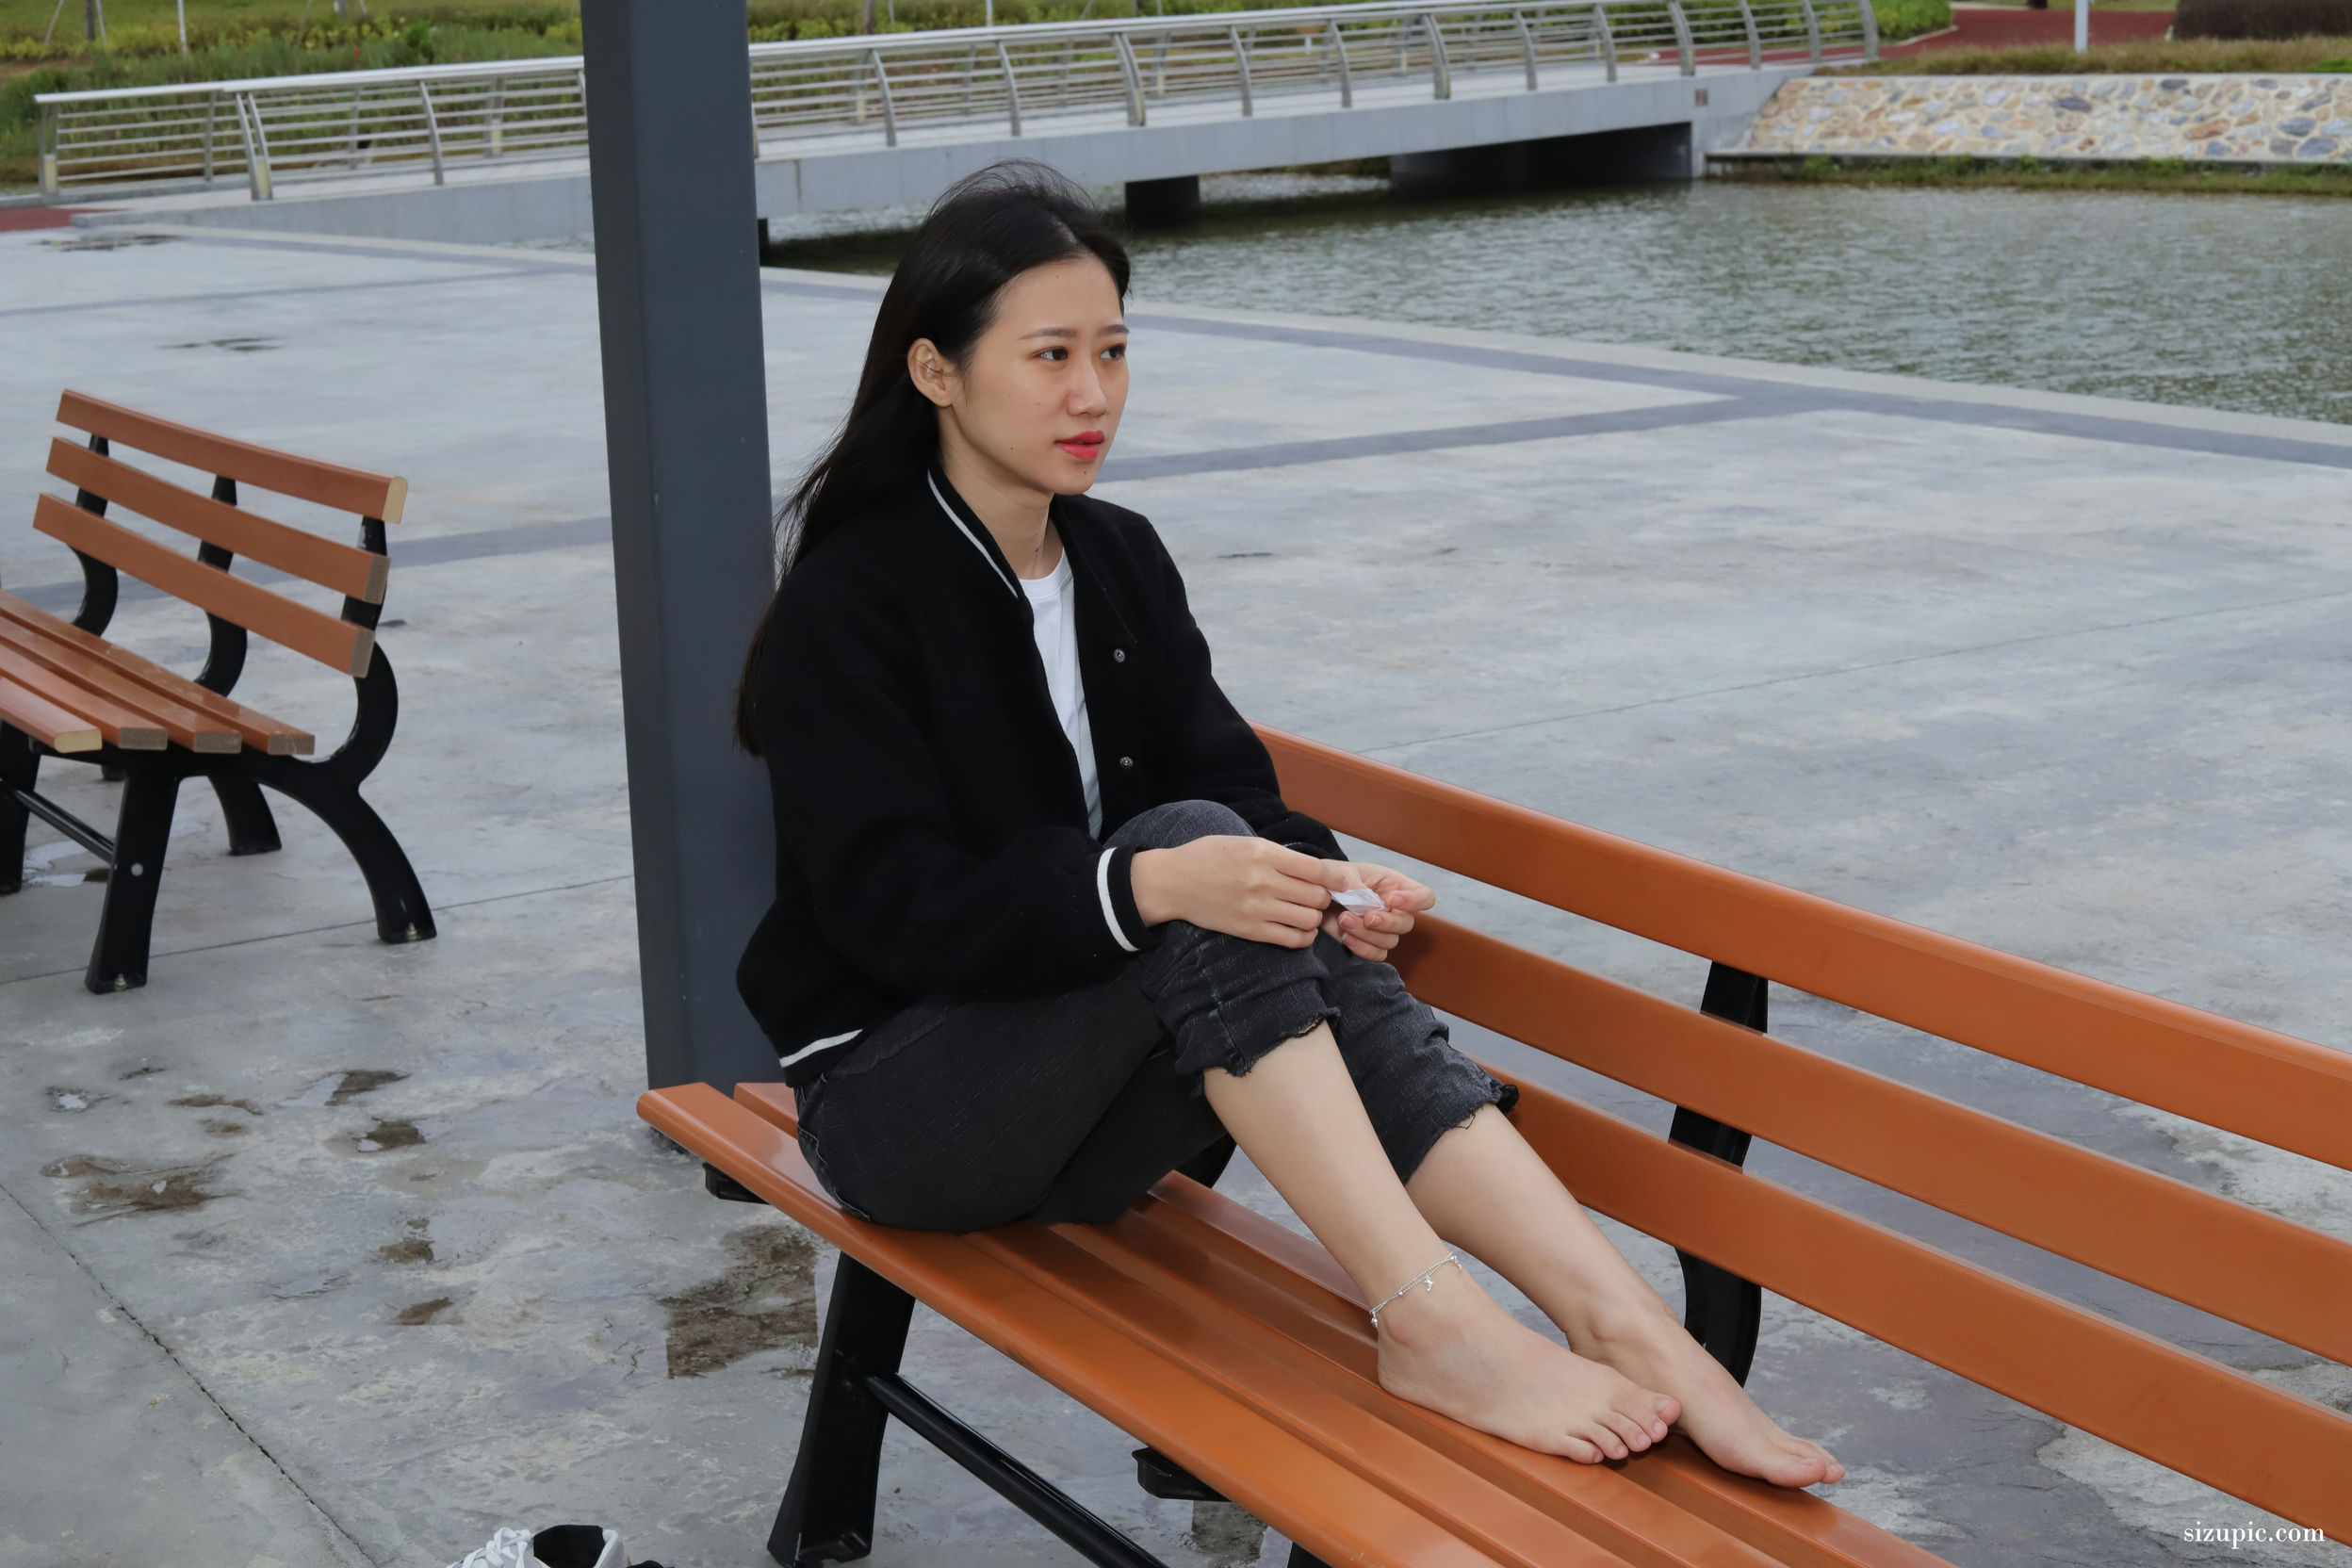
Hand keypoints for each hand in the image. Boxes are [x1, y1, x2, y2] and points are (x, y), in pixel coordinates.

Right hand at [1130, 836, 1353, 948]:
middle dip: (1324, 898)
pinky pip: (1292, 939)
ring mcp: (1257, 907)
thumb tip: (1319, 869)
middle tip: (1318, 898)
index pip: (1319, 869)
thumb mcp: (1245, 842)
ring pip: (1310, 919)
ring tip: (1306, 913)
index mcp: (1264, 852)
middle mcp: (1263, 880)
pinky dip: (1303, 937)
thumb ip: (1280, 855)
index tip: (1343, 883)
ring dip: (1314, 918)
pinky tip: (1298, 929)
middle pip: (1318, 896)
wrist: (1172, 882)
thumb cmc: (1209, 857)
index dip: (1338, 879)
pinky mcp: (1249, 930)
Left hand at [1320, 860, 1434, 962]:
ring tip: (1344, 920)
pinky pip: (1377, 954)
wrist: (1312, 898)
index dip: (1414, 901)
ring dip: (1368, 934)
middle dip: (1386, 922)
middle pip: (1407, 923)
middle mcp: (1394, 909)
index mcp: (1395, 885)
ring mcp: (1383, 928)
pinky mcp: (1369, 943)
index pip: (1424, 896)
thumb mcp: (1340, 873)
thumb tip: (1367, 903)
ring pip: (1390, 941)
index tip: (1390, 900)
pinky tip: (1346, 937)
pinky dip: (1362, 949)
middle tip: (1366, 917)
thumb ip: (1354, 884)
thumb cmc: (1331, 879)